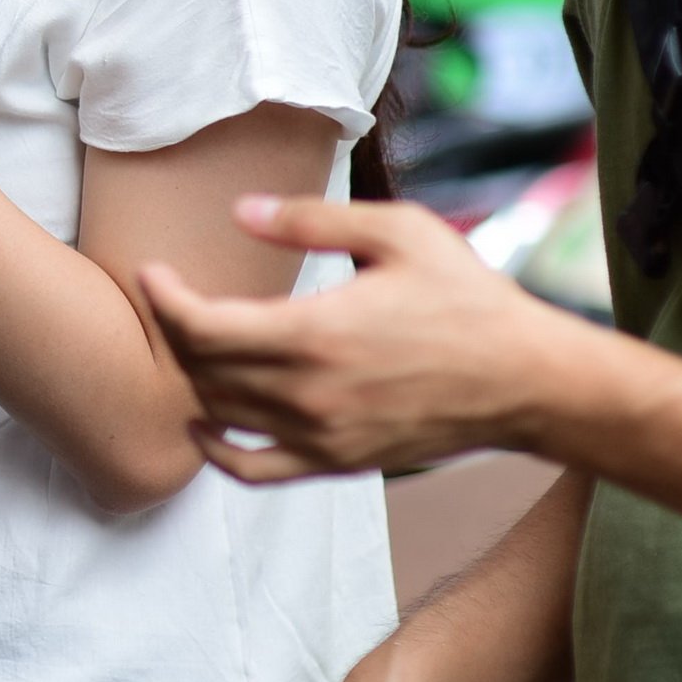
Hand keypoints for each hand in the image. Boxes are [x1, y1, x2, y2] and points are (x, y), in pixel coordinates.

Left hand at [140, 196, 579, 478]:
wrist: (529, 380)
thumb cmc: (468, 298)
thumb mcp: (399, 233)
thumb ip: (312, 219)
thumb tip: (238, 211)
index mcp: (316, 333)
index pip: (200, 328)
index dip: (162, 299)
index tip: (152, 272)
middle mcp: (308, 393)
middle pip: (200, 369)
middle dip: (172, 329)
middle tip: (172, 295)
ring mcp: (320, 436)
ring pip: (219, 414)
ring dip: (193, 377)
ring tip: (190, 340)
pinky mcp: (336, 463)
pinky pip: (253, 471)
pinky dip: (215, 451)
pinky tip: (203, 421)